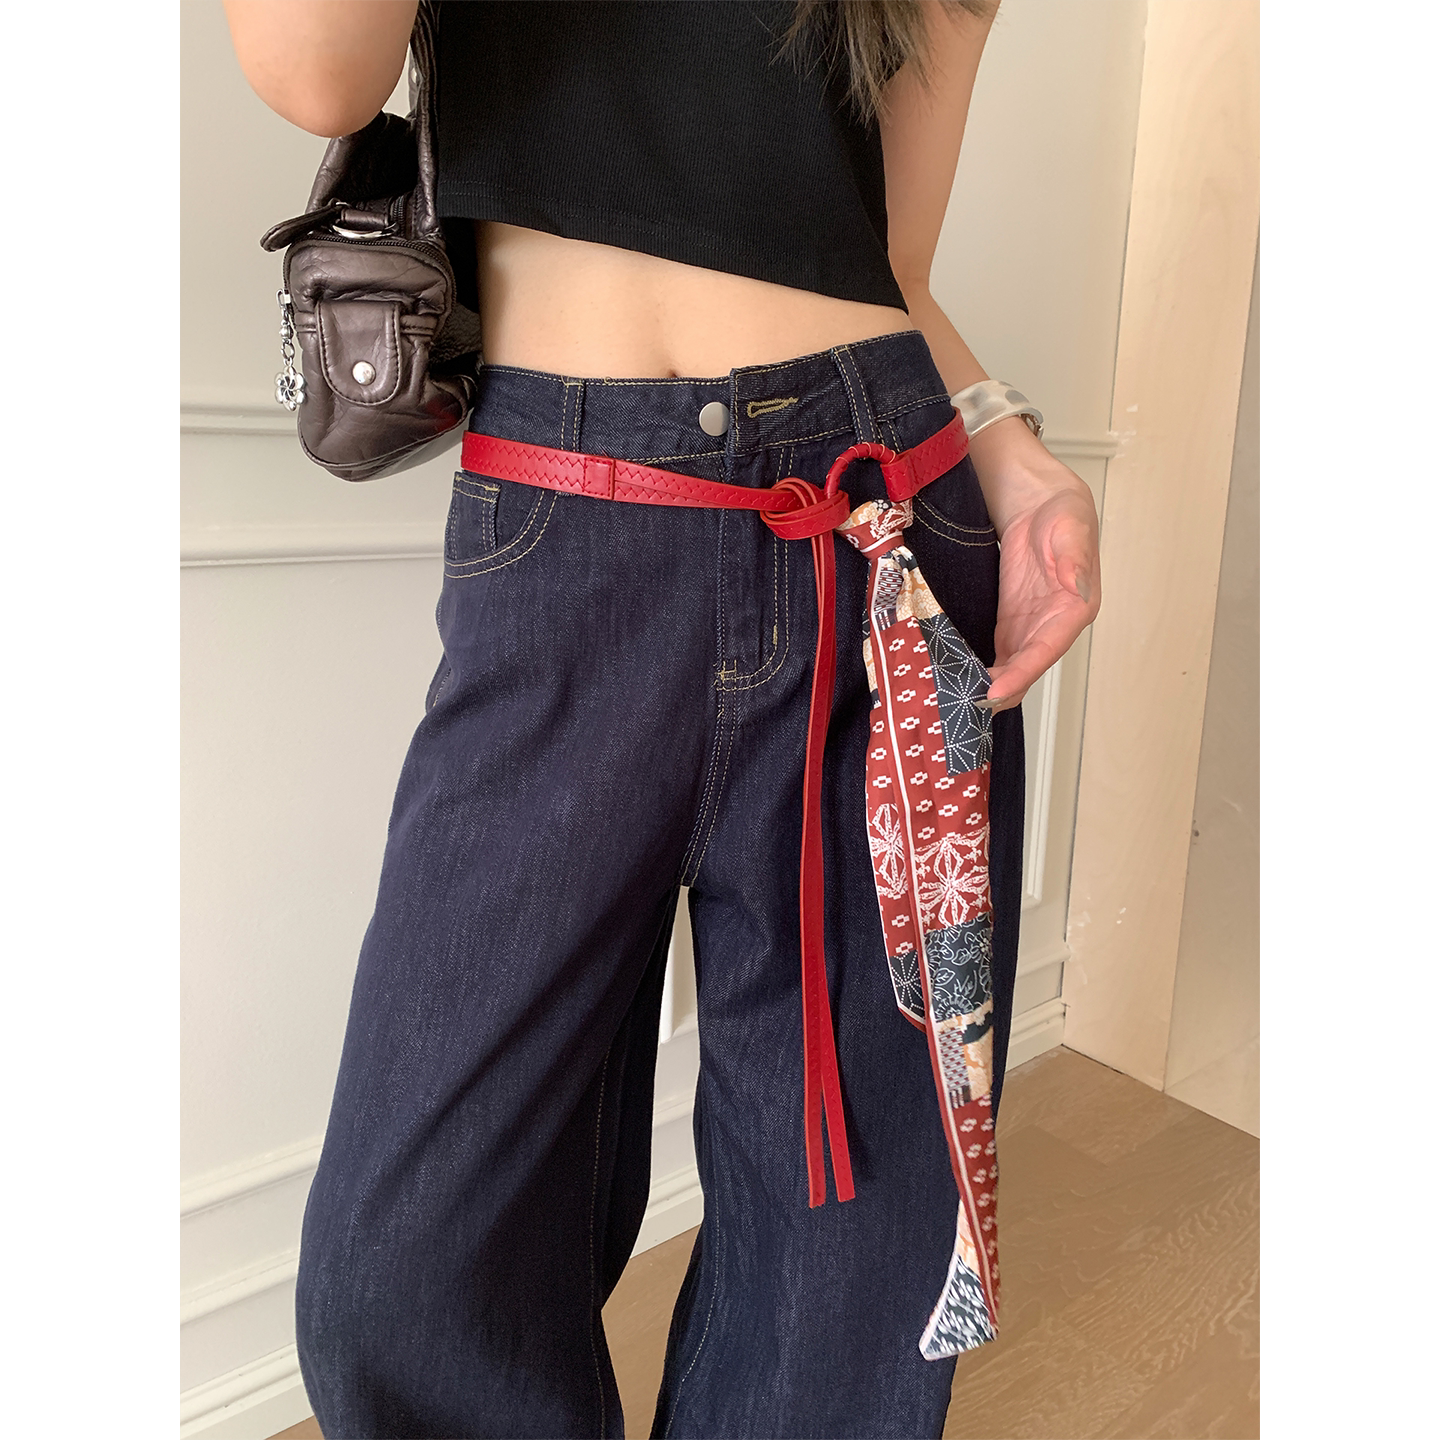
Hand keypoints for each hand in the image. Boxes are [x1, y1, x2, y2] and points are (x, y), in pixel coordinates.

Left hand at [967, 420, 1101, 712]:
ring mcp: (1031, 626)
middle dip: (1000, 690)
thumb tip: (1079, 589)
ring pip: (1012, 667)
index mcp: (1076, 607)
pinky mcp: (1011, 621)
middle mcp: (1054, 625)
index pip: (1046, 650)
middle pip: (1027, 668)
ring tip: (959, 703)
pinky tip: (959, 681)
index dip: (1022, 674)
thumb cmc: (1063, 511)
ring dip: (989, 686)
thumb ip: (1074, 560)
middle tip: (968, 708)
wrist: (1039, 500)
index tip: (996, 692)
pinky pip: (998, 653)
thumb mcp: (1070, 528)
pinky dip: (981, 669)